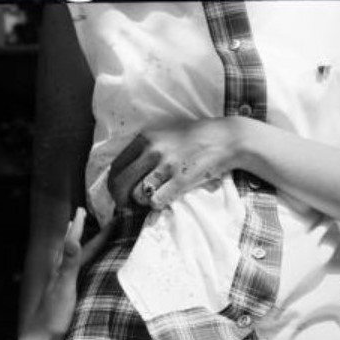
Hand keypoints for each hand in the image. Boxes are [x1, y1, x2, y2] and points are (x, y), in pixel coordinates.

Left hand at [18, 208, 113, 339]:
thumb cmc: (52, 317)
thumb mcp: (64, 288)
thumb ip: (69, 263)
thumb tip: (72, 236)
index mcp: (62, 269)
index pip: (77, 243)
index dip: (86, 228)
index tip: (95, 212)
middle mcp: (60, 274)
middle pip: (74, 248)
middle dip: (82, 232)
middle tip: (88, 216)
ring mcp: (61, 286)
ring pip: (73, 260)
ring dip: (80, 246)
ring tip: (83, 235)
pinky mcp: (64, 297)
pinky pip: (75, 274)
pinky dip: (81, 265)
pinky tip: (81, 270)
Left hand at [108, 117, 246, 210]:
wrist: (226, 138)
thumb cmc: (193, 138)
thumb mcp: (164, 133)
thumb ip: (144, 148)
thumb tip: (124, 172)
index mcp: (146, 137)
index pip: (116, 167)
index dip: (113, 185)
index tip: (118, 194)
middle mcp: (153, 150)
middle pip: (121, 183)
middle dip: (121, 199)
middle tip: (127, 206)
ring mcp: (167, 165)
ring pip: (137, 195)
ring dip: (142, 202)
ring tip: (152, 198)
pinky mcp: (181, 179)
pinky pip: (156, 201)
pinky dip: (157, 205)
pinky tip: (164, 199)